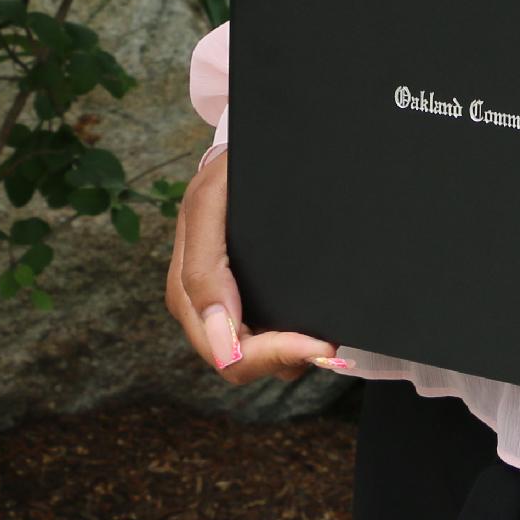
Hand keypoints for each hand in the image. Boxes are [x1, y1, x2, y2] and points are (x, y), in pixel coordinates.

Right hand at [165, 146, 339, 382]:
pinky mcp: (240, 300)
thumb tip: (221, 336)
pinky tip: (312, 326)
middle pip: (238, 363)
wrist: (246, 155)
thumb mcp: (211, 202)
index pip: (228, 351)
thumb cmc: (229, 174)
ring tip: (325, 335)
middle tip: (331, 347)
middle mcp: (199, 305)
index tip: (322, 346)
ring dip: (288, 356)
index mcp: (187, 287)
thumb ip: (204, 269)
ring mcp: (220, 306)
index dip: (275, 355)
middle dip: (284, 359)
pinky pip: (263, 340)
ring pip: (253, 359)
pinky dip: (289, 343)